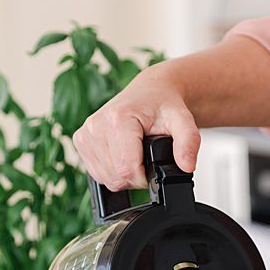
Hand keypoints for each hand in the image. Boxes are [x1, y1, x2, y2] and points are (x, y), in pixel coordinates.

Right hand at [72, 68, 200, 189]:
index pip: (127, 169)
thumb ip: (189, 142)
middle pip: (116, 177)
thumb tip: (187, 166)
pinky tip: (124, 154)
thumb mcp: (183, 120)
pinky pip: (96, 173)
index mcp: (118, 120)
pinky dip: (113, 171)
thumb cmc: (163, 104)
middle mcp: (96, 126)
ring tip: (137, 153)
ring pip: (105, 178)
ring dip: (124, 175)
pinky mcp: (80, 140)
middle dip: (136, 176)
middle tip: (148, 157)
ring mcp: (85, 134)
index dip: (146, 177)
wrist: (151, 91)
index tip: (155, 165)